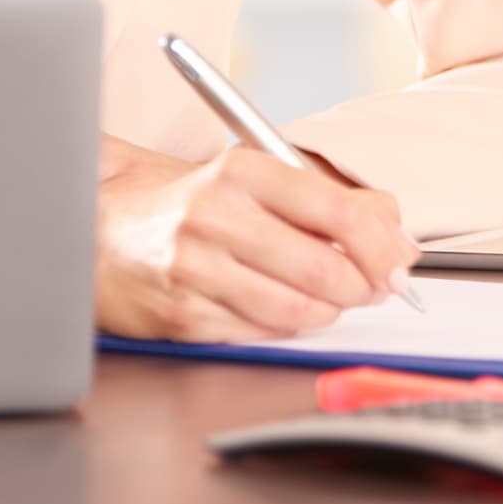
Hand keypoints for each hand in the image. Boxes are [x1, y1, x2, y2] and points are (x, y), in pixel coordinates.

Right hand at [95, 133, 419, 342]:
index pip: (337, 210)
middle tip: (370, 287)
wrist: (103, 230)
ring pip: (300, 309)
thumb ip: (326, 199)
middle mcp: (216, 214)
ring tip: (323, 297)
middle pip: (325, 267)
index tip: (398, 263)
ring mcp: (197, 267)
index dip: (382, 245)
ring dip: (327, 311)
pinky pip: (263, 333)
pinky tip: (277, 307)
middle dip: (362, 286)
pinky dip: (285, 326)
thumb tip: (396, 231)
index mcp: (240, 170)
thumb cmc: (188, 206)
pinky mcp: (185, 315)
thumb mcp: (251, 181)